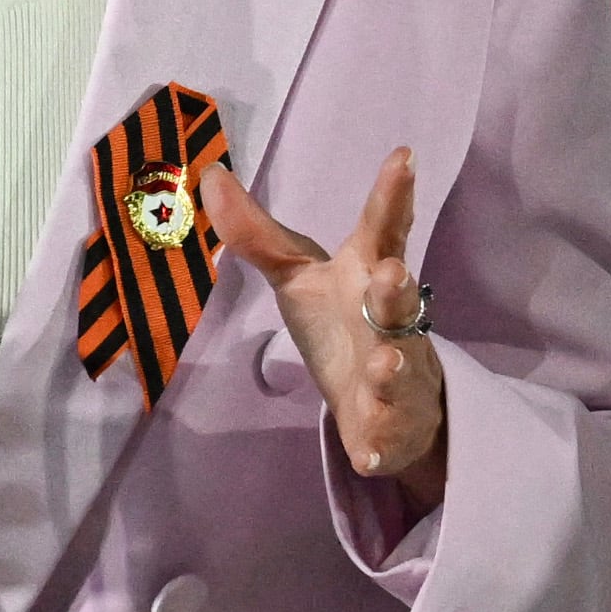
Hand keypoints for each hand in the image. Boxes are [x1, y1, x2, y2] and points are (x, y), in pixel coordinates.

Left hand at [199, 149, 448, 509]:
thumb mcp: (296, 274)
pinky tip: (367, 454)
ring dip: (394, 367)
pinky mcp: (387, 425)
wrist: (380, 398)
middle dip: (395, 287)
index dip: (391, 195)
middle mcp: (391, 321)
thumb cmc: (340, 321)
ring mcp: (397, 375)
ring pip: (401, 369)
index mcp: (365, 277)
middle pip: (398, 300)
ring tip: (386, 362)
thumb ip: (254, 231)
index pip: (380, 230)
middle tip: (390, 270)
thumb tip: (207, 172)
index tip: (403, 157)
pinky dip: (378, 445)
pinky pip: (385, 437)